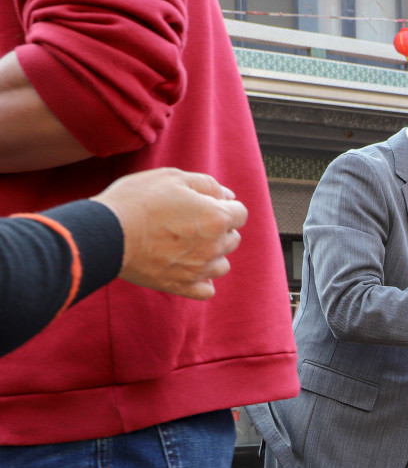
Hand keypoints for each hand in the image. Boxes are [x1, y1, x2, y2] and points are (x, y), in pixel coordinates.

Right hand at [91, 168, 247, 300]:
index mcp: (216, 217)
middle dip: (218, 229)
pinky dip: (201, 281)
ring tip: (186, 245)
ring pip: (222, 265)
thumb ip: (207, 184)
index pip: (240, 213)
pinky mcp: (183, 286)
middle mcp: (214, 246)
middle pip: (232, 239)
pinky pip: (206, 290)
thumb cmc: (138, 200)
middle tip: (188, 222)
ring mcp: (200, 269)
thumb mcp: (172, 177)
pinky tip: (187, 269)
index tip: (206, 205)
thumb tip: (228, 196)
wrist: (106, 232)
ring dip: (211, 255)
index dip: (225, 206)